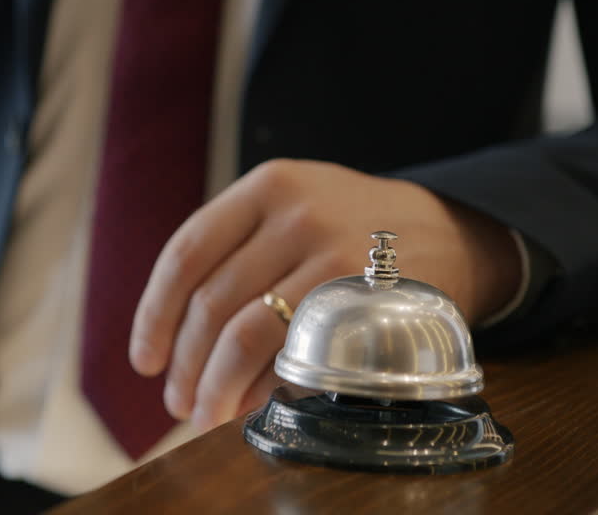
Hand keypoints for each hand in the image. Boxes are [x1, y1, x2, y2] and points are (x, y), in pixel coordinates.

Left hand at [128, 159, 519, 431]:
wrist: (453, 232)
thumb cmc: (352, 231)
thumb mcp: (296, 208)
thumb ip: (238, 251)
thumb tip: (176, 342)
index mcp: (267, 185)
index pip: (187, 252)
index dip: (154, 313)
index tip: (145, 358)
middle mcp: (296, 211)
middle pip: (211, 299)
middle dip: (185, 362)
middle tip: (178, 400)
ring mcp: (333, 252)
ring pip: (244, 330)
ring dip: (214, 383)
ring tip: (204, 412)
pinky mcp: (364, 295)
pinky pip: (292, 349)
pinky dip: (260, 384)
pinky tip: (248, 402)